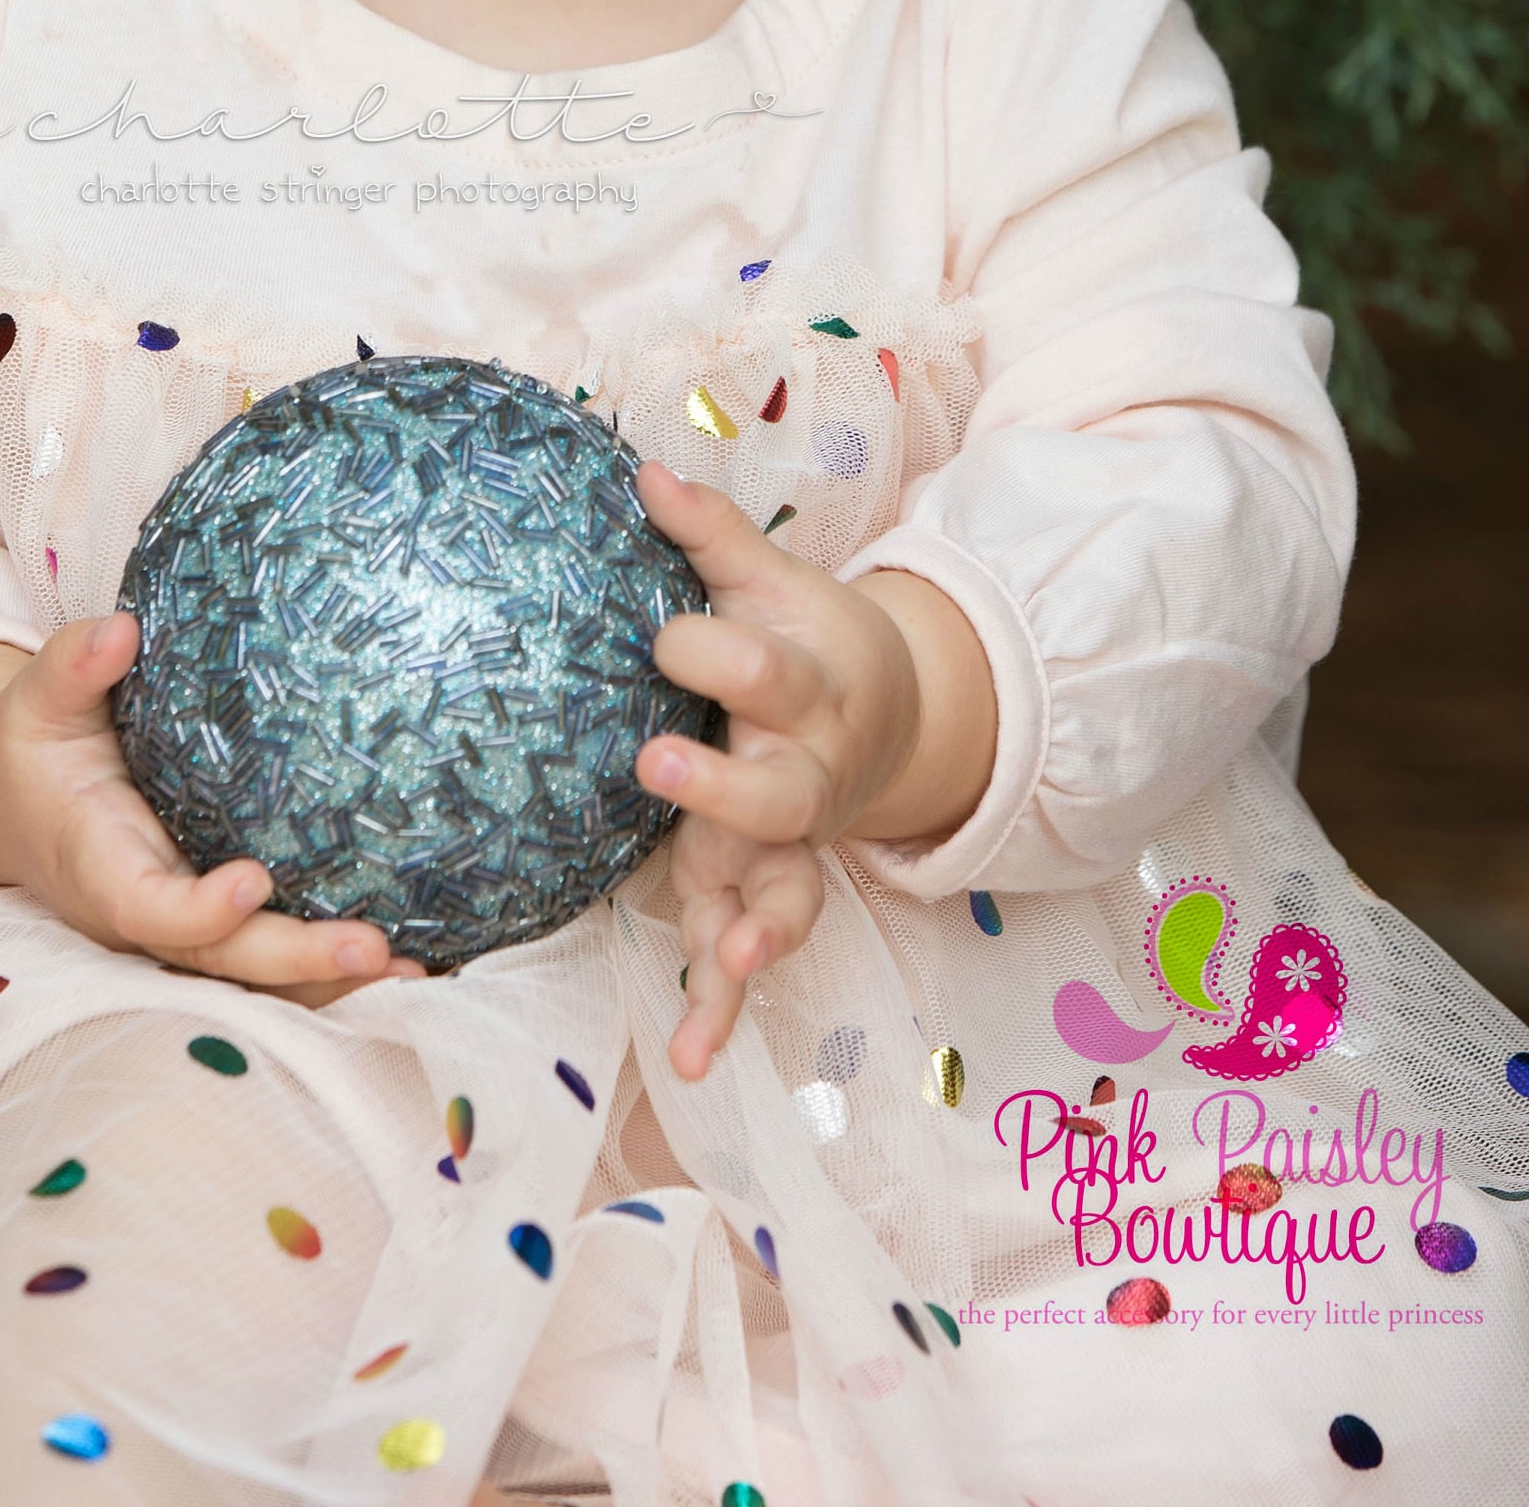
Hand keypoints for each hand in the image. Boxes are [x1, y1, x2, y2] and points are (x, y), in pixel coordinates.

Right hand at [0, 621, 421, 1007]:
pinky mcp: (209, 926)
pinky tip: (407, 956)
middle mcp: (141, 914)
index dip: (197, 909)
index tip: (254, 881)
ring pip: (253, 973)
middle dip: (295, 960)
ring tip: (413, 966)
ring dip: (330, 980)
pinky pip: (269, 958)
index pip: (146, 907)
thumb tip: (119, 629)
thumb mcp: (36, 701)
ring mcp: (179, 930)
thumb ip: (71, 667)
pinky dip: (329, 968)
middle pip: (220, 958)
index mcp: (96, 866)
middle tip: (375, 948)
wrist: (13, 805)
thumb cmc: (34, 746)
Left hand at [634, 464, 996, 1080]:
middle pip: (775, 790)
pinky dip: (721, 1011)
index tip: (663, 635)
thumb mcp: (770, 581)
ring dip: (755, 929)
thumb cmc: (805, 636)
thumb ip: (708, 534)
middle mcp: (805, 772)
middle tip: (656, 766)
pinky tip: (689, 1060)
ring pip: (783, 895)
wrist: (889, 711)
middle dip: (721, 786)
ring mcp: (792, 846)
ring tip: (727, 959)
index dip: (711, 649)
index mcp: (804, 685)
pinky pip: (751, 957)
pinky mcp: (769, 895)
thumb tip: (640, 469)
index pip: (760, 666)